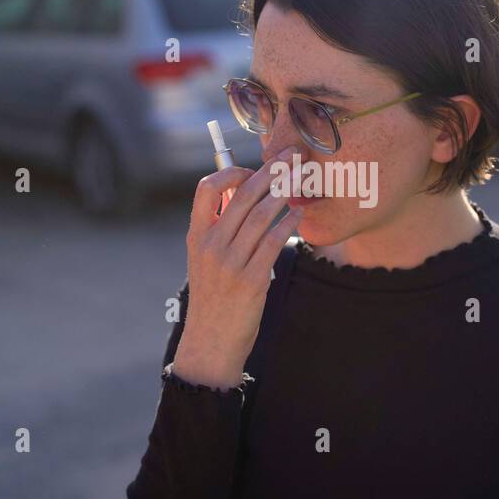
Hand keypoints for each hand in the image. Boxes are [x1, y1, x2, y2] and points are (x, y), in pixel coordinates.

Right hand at [170, 145, 302, 389]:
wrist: (211, 343)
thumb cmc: (213, 299)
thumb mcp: (204, 261)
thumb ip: (218, 230)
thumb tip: (240, 196)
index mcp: (196, 237)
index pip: (206, 189)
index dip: (231, 173)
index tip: (252, 170)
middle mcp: (210, 246)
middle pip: (242, 196)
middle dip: (271, 171)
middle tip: (292, 156)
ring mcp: (230, 263)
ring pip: (261, 215)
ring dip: (285, 192)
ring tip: (302, 178)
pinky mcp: (251, 280)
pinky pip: (274, 242)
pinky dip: (289, 223)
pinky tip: (300, 214)